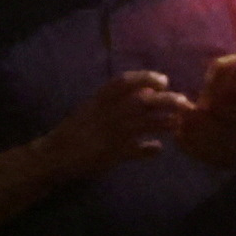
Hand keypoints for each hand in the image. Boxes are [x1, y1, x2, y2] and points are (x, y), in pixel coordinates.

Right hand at [53, 63, 191, 173]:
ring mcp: (108, 134)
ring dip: (163, 121)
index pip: (123, 82)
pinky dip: (148, 150)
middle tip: (182, 101)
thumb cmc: (73, 132)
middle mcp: (104, 114)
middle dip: (164, 100)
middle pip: (140, 101)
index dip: (146, 79)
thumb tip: (142, 95)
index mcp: (97, 100)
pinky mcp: (110, 154)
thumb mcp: (90, 110)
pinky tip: (158, 149)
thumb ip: (112, 103)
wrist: (53, 156)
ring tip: (178, 123)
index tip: (164, 80)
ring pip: (142, 123)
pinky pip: (134, 150)